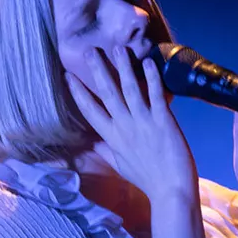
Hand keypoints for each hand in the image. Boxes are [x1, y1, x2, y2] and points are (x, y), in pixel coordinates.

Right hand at [65, 45, 198, 205]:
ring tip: (117, 48)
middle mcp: (123, 126)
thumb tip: (92, 144)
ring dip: (122, 67)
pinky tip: (147, 61)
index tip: (68, 76)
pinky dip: (151, 78)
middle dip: (97, 71)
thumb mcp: (119, 165)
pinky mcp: (163, 120)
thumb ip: (105, 151)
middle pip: (106, 93)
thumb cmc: (146, 179)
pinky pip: (155, 95)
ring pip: (129, 89)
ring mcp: (143, 122)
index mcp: (111, 137)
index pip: (90, 110)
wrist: (170, 189)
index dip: (78, 92)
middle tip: (89, 50)